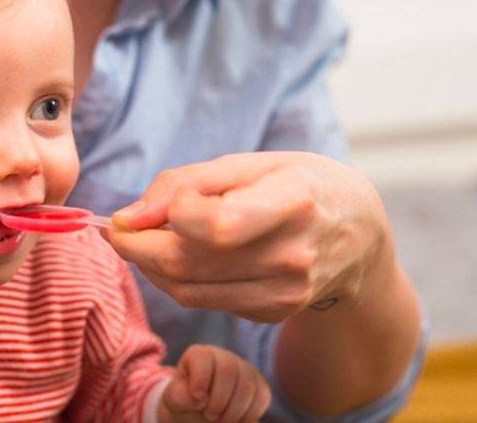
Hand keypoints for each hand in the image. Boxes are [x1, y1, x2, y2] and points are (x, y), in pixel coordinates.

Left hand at [109, 152, 392, 322]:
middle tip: (117, 231)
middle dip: (135, 247)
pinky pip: (204, 301)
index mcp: (293, 202)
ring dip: (150, 267)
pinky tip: (180, 257)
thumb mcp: (252, 163)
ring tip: (143, 241)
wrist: (359, 234)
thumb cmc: (300, 185)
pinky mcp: (274, 313)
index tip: (142, 209)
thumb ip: (185, 183)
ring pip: (188, 290)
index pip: (217, 225)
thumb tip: (127, 217)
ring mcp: (286, 292)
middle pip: (189, 263)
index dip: (167, 217)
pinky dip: (177, 281)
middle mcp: (293, 255)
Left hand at [159, 344, 269, 421]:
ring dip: (233, 411)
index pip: (203, 358)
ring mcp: (244, 369)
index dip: (200, 381)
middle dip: (218, 400)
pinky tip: (235, 421)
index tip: (197, 399)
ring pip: (247, 385)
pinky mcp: (259, 385)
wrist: (200, 414)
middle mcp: (224, 356)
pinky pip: (262, 397)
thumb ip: (181, 396)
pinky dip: (249, 414)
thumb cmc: (186, 403)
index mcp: (200, 355)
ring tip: (221, 421)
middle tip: (209, 416)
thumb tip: (200, 398)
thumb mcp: (175, 400)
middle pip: (228, 371)